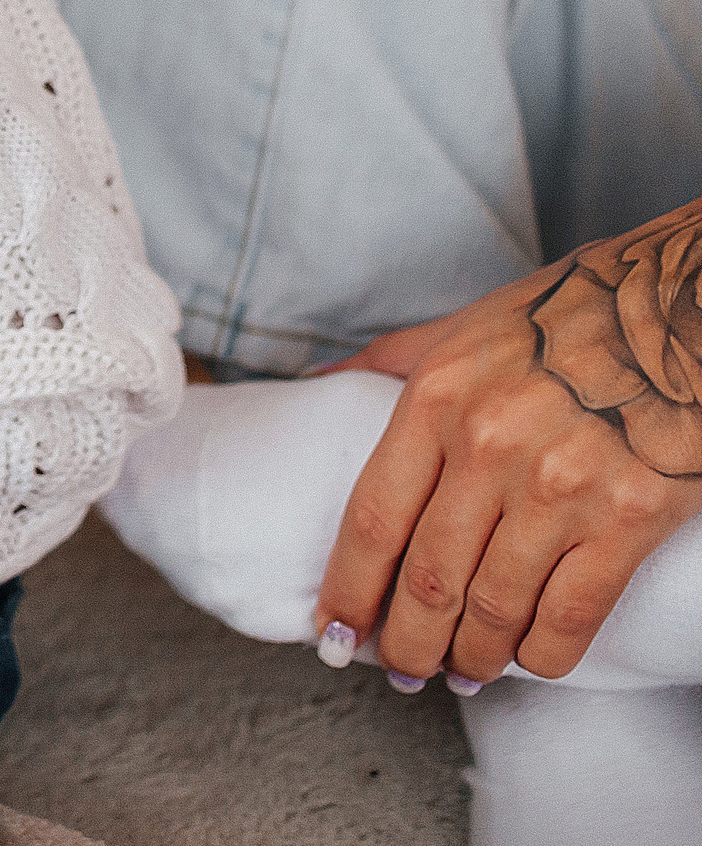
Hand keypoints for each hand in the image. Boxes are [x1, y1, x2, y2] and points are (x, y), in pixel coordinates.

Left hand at [317, 198, 701, 688]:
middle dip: (408, 640)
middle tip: (403, 669)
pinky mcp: (630, 518)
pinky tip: (529, 661)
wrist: (680, 307)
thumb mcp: (461, 328)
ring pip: (494, 606)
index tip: (333, 629)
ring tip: (463, 671)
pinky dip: (543, 654)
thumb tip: (314, 383)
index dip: (348, 589)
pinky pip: (571, 615)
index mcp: (436, 401)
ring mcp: (561, 487)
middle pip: (427, 578)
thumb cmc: (568, 315)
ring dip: (472, 656)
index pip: (373, 520)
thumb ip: (386, 363)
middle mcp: (488, 448)